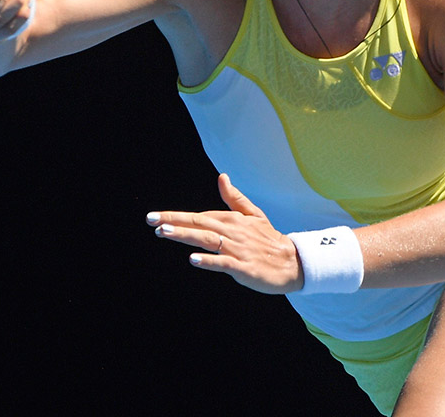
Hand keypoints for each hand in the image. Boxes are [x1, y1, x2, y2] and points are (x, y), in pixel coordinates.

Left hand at [146, 174, 304, 293]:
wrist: (293, 262)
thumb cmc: (269, 239)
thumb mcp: (253, 214)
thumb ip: (235, 198)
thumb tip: (222, 177)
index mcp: (231, 220)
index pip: (198, 216)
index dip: (176, 216)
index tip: (154, 217)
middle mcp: (232, 232)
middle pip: (199, 224)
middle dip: (174, 222)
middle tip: (152, 222)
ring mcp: (237, 249)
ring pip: (207, 240)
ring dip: (185, 235)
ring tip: (165, 232)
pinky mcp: (243, 267)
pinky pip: (223, 263)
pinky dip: (209, 261)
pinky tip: (193, 259)